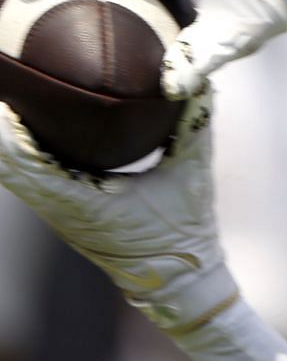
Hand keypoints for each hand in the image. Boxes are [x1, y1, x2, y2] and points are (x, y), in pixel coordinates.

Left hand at [0, 93, 237, 334]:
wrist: (182, 281)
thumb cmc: (186, 232)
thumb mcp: (193, 173)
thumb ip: (193, 124)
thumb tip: (192, 79)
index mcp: (84, 202)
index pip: (24, 159)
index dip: (6, 127)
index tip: (6, 95)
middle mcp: (59, 209)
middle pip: (6, 162)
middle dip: (0, 124)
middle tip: (4, 83)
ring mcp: (57, 214)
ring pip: (11, 171)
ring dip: (4, 139)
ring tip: (5, 103)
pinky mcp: (62, 214)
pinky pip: (28, 179)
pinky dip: (18, 154)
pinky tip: (20, 129)